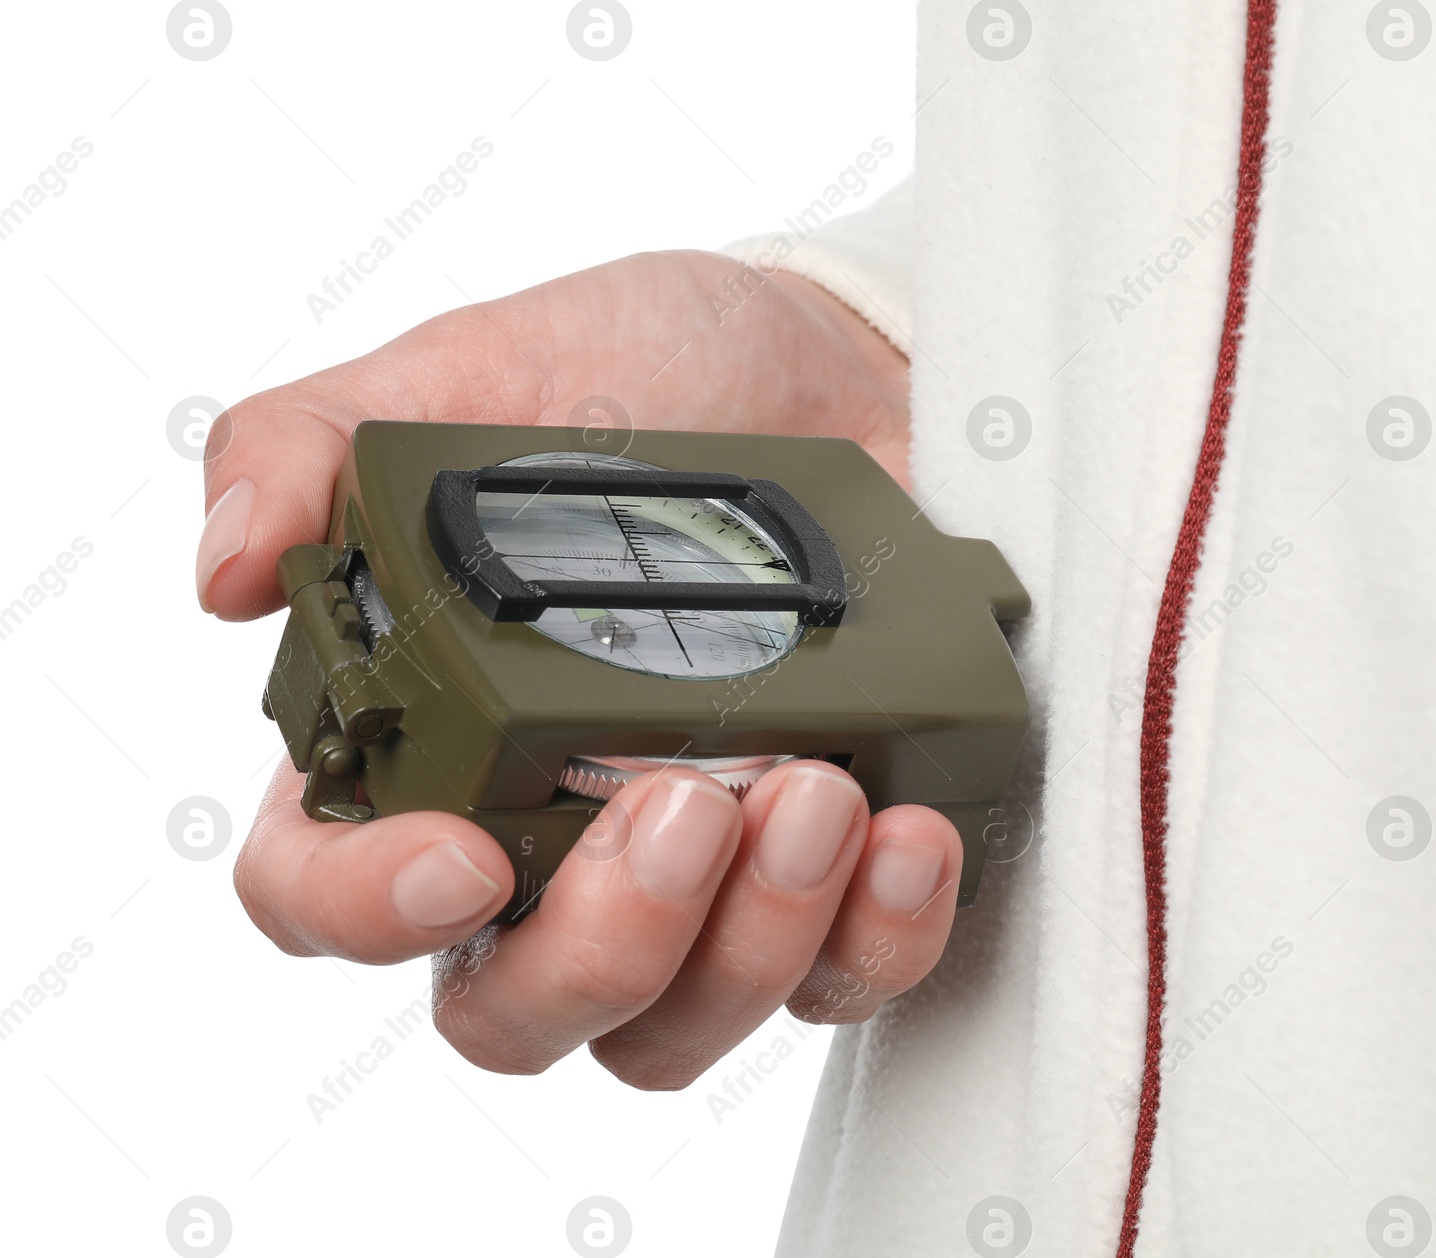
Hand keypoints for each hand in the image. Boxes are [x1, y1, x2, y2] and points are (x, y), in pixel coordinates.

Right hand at [208, 250, 962, 1085]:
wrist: (838, 363)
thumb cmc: (650, 373)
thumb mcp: (477, 370)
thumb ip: (318, 443)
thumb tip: (222, 568)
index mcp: (421, 739)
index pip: (325, 892)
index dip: (366, 911)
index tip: (464, 854)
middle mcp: (542, 840)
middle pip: (516, 1010)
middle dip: (603, 944)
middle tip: (683, 806)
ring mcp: (690, 879)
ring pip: (673, 1029)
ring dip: (750, 941)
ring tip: (819, 788)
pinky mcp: (823, 877)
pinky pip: (839, 984)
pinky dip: (875, 937)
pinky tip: (905, 835)